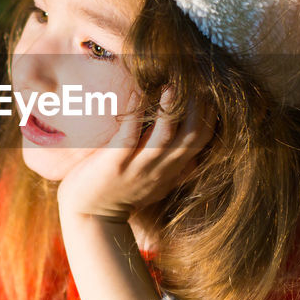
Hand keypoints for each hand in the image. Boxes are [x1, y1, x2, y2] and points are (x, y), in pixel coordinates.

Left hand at [57, 87, 214, 220]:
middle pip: (192, 137)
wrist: (89, 219)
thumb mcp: (155, 184)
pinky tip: (137, 95)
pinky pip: (128, 137)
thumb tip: (192, 150)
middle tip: (195, 81)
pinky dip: (135, 115)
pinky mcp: (114, 166)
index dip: (210, 115)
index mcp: (171, 170)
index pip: (202, 140)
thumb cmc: (119, 195)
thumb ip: (173, 167)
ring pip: (165, 137)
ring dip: (171, 110)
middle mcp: (160, 169)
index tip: (207, 90)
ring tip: (172, 85)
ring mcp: (138, 168)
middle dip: (198, 108)